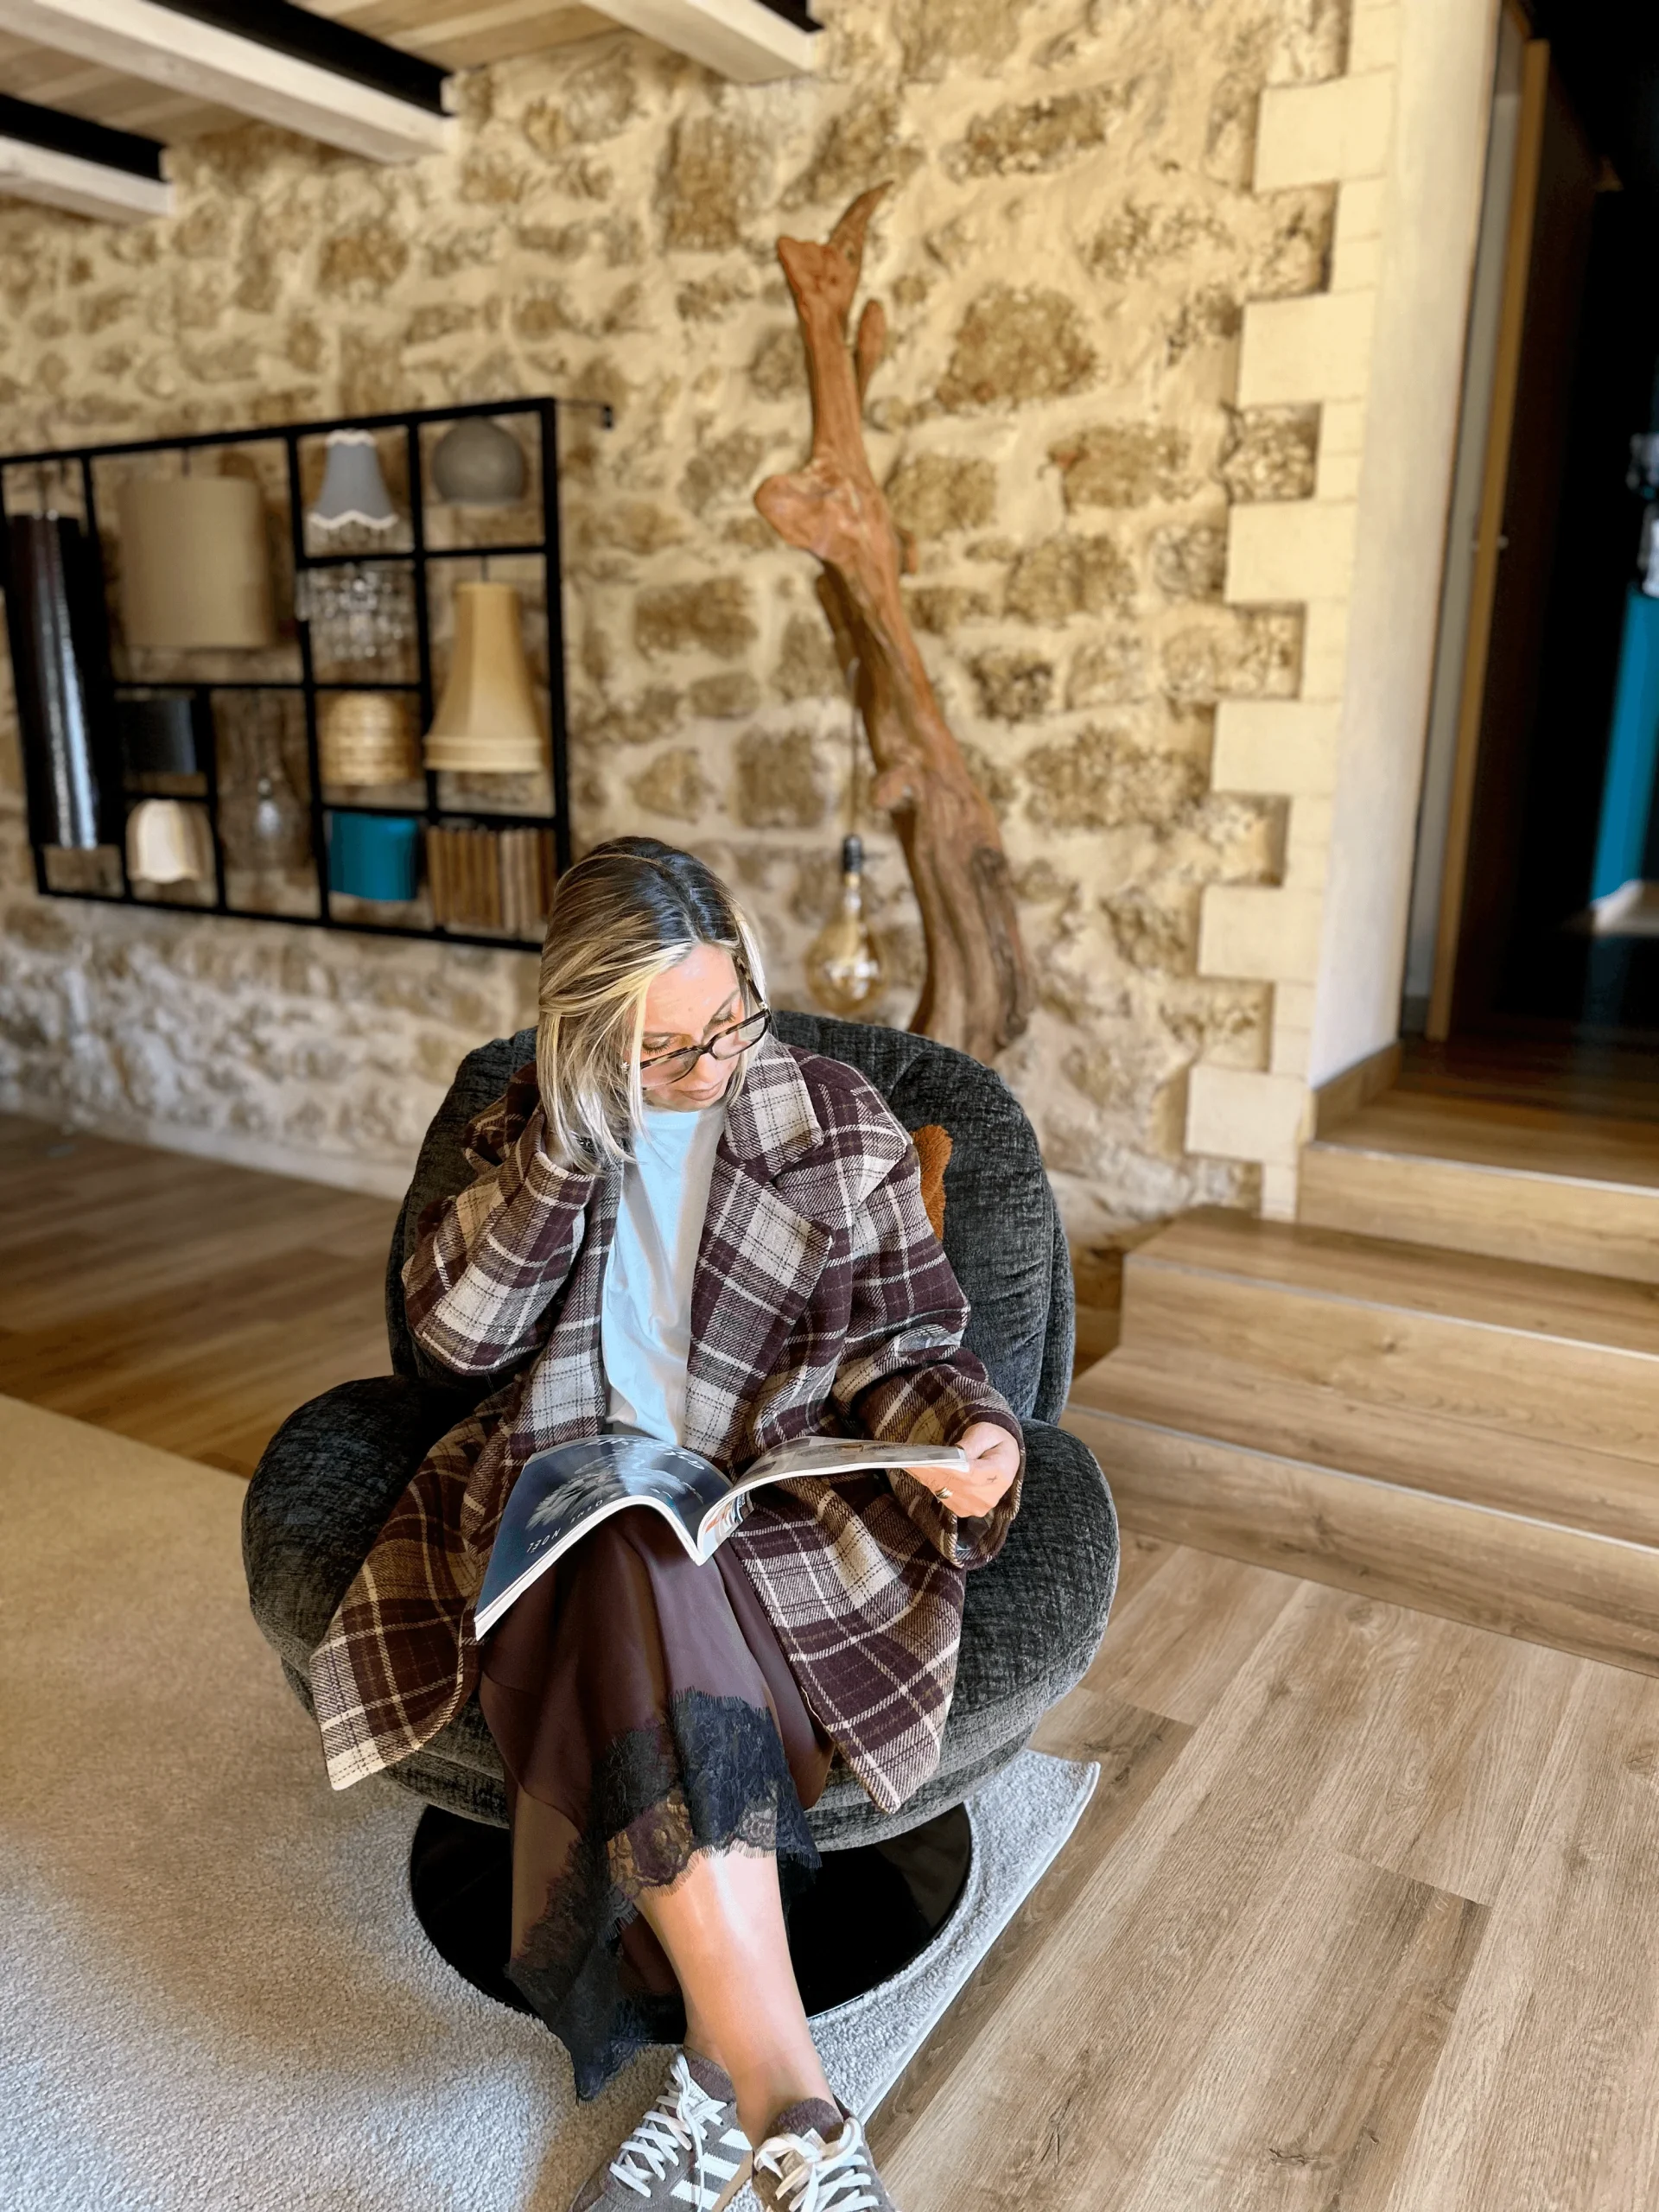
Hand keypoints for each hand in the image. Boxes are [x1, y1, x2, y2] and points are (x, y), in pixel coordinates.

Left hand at [905, 1421, 1019, 1517]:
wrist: (1004, 1460)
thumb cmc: (996, 1442)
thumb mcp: (986, 1433)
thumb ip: (972, 1443)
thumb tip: (955, 1454)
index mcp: (1000, 1474)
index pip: (969, 1475)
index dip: (946, 1469)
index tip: (925, 1462)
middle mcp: (988, 1497)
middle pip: (954, 1485)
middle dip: (930, 1471)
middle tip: (908, 1459)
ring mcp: (976, 1507)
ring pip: (946, 1492)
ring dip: (927, 1478)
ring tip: (909, 1463)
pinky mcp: (964, 1511)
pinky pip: (943, 1497)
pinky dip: (931, 1484)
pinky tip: (919, 1472)